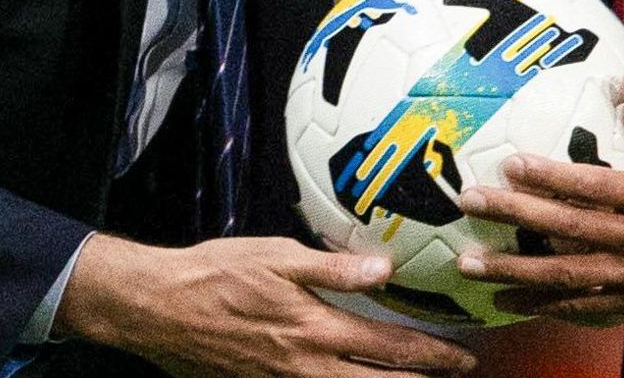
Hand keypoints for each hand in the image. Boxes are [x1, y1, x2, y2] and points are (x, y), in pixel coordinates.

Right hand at [56, 233, 476, 376]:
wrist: (158, 308)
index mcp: (315, 329)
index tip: (465, 359)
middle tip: (458, 376)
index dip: (432, 356)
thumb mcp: (277, 258)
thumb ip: (333, 268)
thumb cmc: (218, 274)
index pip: (389, 348)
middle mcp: (305, 367)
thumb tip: (385, 270)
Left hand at [455, 67, 623, 321]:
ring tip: (473, 266)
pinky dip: (550, 307)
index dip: (546, 177)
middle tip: (470, 205)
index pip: (589, 185)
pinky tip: (516, 304)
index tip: (508, 165)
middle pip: (565, 229)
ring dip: (516, 271)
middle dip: (513, 217)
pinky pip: (589, 308)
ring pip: (567, 276)